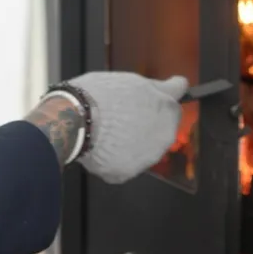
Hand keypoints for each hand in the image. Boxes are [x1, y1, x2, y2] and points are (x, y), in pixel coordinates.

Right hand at [63, 72, 186, 183]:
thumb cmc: (98, 96)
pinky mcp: (129, 172)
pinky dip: (115, 158)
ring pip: (144, 149)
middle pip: (162, 126)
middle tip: (122, 116)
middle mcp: (164, 133)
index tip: (163, 94)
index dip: (165, 94)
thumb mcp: (131, 81)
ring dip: (133, 142)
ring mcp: (148, 156)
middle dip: (147, 122)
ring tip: (108, 132)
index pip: (176, 96)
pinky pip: (124, 165)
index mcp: (166, 106)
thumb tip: (175, 86)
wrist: (76, 120)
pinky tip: (101, 146)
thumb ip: (156, 88)